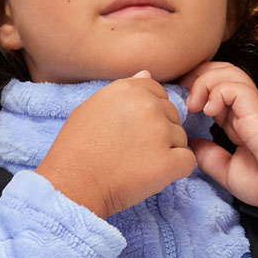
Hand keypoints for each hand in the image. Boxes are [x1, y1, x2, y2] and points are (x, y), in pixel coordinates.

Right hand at [37, 70, 195, 218]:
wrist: (71, 185)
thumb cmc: (75, 149)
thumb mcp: (91, 108)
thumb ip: (123, 90)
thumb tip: (147, 73)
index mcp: (129, 90)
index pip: (159, 94)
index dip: (149, 116)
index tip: (131, 133)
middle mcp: (147, 106)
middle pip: (172, 116)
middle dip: (159, 134)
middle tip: (131, 152)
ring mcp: (160, 133)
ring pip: (181, 139)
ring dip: (166, 153)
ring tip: (136, 166)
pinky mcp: (168, 162)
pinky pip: (187, 162)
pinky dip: (175, 171)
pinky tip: (151, 176)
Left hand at [177, 61, 257, 213]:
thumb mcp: (230, 174)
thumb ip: (210, 157)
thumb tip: (190, 142)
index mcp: (238, 122)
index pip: (213, 90)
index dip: (193, 90)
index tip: (178, 108)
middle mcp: (246, 110)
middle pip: (219, 71)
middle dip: (195, 76)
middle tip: (180, 98)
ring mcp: (254, 108)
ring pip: (226, 72)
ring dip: (203, 82)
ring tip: (193, 105)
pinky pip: (235, 86)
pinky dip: (216, 91)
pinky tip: (208, 111)